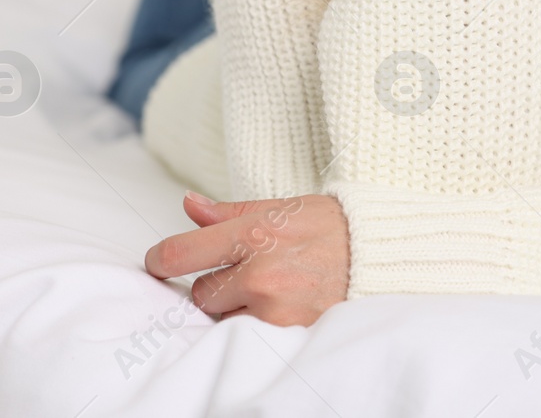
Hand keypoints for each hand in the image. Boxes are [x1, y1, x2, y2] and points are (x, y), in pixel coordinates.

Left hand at [144, 192, 350, 326]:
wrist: (383, 258)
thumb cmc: (335, 229)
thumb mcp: (286, 208)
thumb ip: (232, 212)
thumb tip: (189, 205)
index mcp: (256, 234)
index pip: (183, 253)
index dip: (160, 260)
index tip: (157, 263)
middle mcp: (260, 274)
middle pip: (201, 293)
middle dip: (219, 286)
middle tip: (252, 276)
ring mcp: (273, 309)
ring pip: (224, 319)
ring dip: (238, 311)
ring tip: (273, 293)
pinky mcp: (287, 335)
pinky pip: (248, 336)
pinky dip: (258, 327)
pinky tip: (282, 310)